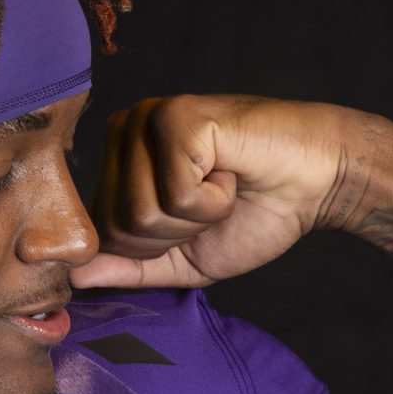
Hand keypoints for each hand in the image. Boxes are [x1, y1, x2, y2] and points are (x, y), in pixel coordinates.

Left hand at [68, 95, 362, 289]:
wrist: (318, 180)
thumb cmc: (254, 213)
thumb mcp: (183, 258)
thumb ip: (128, 267)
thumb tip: (74, 277)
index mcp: (119, 161)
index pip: (100, 236)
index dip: (154, 247)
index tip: (194, 219)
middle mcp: (124, 132)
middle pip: (117, 229)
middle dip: (175, 234)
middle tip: (213, 200)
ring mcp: (147, 119)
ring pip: (141, 214)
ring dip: (197, 217)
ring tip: (223, 182)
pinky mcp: (177, 116)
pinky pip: (176, 196)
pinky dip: (215, 200)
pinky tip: (231, 170)